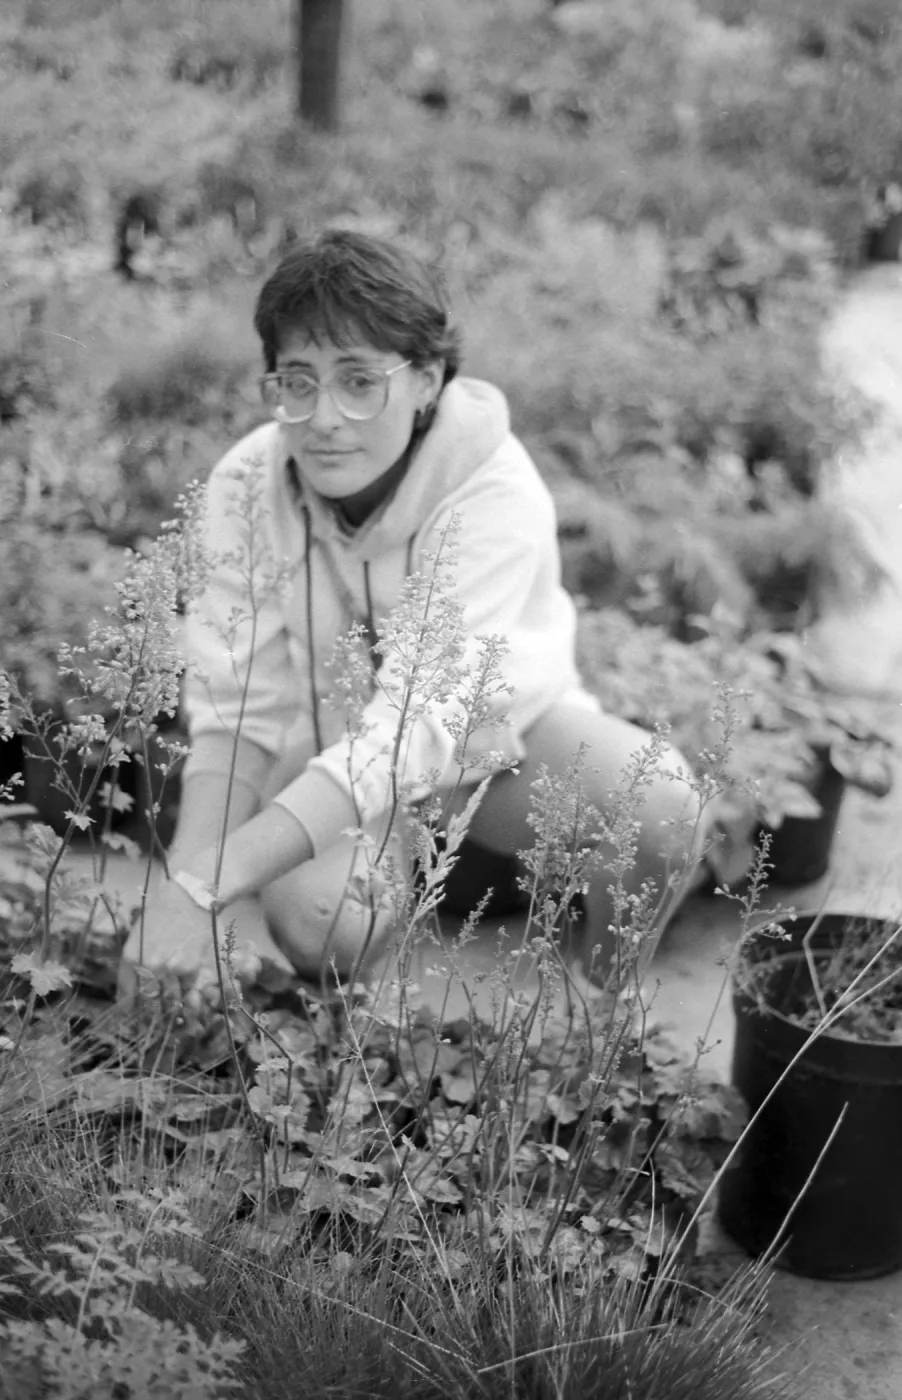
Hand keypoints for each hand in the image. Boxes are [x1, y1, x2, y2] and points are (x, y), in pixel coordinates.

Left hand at [116, 870, 292, 1001]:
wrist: (188, 895)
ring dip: (171, 1005)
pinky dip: (188, 990)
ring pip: (168, 999)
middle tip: (154, 1018)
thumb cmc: (161, 910)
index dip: (129, 1008)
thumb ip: (136, 962)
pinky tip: (188, 987)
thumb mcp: (139, 934)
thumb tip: (134, 990)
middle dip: (150, 1013)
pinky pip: (187, 988)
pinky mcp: (189, 968)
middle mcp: (147, 966)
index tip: (133, 1015)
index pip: (126, 994)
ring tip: (173, 1007)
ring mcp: (169, 969)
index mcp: (130, 957)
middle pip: (147, 1002)